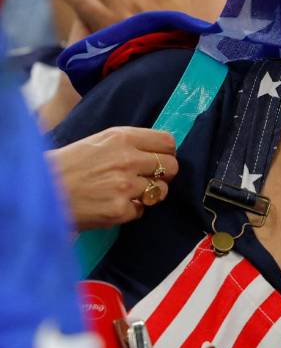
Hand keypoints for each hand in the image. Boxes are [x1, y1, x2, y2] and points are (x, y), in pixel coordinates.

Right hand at [46, 127, 178, 229]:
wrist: (41, 190)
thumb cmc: (68, 164)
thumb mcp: (98, 142)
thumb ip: (129, 143)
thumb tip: (159, 149)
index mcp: (122, 138)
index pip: (168, 142)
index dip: (166, 152)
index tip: (159, 158)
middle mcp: (127, 160)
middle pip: (172, 166)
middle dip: (164, 174)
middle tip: (148, 178)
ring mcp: (125, 186)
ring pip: (161, 190)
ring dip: (149, 193)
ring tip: (128, 192)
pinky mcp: (120, 210)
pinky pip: (141, 210)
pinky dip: (131, 210)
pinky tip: (113, 204)